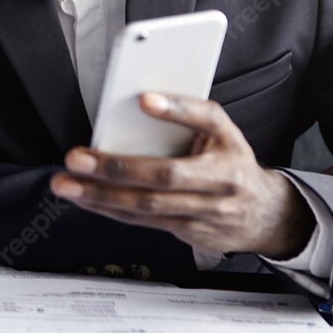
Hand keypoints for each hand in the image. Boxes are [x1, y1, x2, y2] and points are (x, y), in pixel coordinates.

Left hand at [49, 94, 314, 257]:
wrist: (264, 215)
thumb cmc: (234, 164)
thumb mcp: (225, 131)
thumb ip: (190, 112)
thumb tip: (148, 99)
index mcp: (226, 157)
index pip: (203, 129)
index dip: (175, 114)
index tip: (143, 100)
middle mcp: (215, 189)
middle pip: (161, 179)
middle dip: (114, 170)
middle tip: (77, 159)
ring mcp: (200, 216)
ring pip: (146, 208)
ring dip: (100, 196)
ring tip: (67, 183)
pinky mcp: (185, 233)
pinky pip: (142, 222)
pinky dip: (110, 210)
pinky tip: (86, 198)